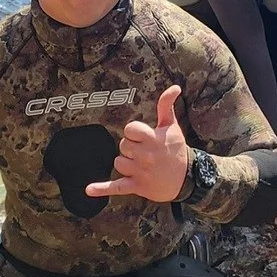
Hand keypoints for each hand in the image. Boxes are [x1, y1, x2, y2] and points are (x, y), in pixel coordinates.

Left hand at [85, 85, 189, 202]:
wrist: (187, 178)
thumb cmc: (177, 149)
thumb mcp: (172, 126)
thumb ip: (167, 105)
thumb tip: (174, 87)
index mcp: (154, 139)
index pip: (130, 129)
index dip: (133, 131)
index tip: (142, 135)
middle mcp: (146, 156)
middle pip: (123, 145)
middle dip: (131, 147)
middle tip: (144, 151)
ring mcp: (141, 172)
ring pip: (118, 162)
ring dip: (126, 162)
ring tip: (140, 163)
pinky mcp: (137, 186)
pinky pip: (117, 187)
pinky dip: (102, 189)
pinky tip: (89, 189)